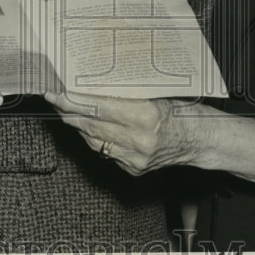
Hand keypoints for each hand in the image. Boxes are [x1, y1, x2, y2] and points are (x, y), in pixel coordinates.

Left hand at [45, 91, 197, 174]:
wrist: (201, 140)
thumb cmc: (182, 111)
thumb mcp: (155, 94)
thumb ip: (125, 93)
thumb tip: (92, 84)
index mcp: (145, 116)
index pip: (98, 107)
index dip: (72, 100)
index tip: (56, 92)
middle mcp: (138, 140)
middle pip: (90, 125)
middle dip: (68, 111)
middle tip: (53, 97)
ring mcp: (134, 159)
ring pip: (93, 140)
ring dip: (78, 124)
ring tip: (67, 109)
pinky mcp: (133, 170)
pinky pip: (104, 151)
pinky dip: (94, 137)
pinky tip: (88, 126)